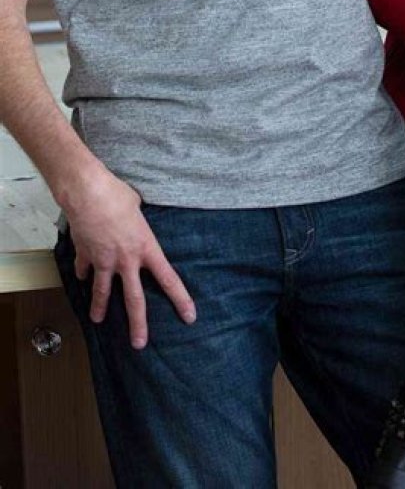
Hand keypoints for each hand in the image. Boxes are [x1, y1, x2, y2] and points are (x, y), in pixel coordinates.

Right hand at [64, 164, 195, 348]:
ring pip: (103, 292)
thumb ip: (138, 221)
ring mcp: (103, 261)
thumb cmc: (117, 194)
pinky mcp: (85, 255)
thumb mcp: (138, 206)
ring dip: (100, 307)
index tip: (189, 317)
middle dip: (137, 324)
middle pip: (135, 299)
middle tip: (139, 344)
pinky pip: (84, 268)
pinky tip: (82, 277)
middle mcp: (126, 260)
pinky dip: (83, 273)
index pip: (168, 279)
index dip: (180, 299)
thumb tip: (133, 215)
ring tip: (98, 320)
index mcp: (146, 248)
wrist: (88, 194)